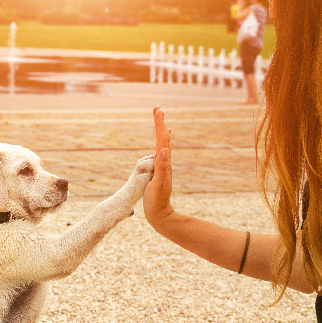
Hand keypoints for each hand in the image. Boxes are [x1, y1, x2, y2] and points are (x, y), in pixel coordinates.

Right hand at [143, 106, 173, 225]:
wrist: (160, 214)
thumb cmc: (156, 200)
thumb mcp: (158, 183)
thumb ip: (162, 167)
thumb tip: (165, 149)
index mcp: (163, 163)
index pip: (161, 139)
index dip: (159, 124)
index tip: (158, 110)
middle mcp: (164, 162)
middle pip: (163, 138)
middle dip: (159, 122)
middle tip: (158, 108)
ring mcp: (162, 167)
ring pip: (162, 144)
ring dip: (160, 130)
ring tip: (160, 118)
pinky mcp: (159, 172)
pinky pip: (160, 154)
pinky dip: (162, 145)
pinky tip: (163, 145)